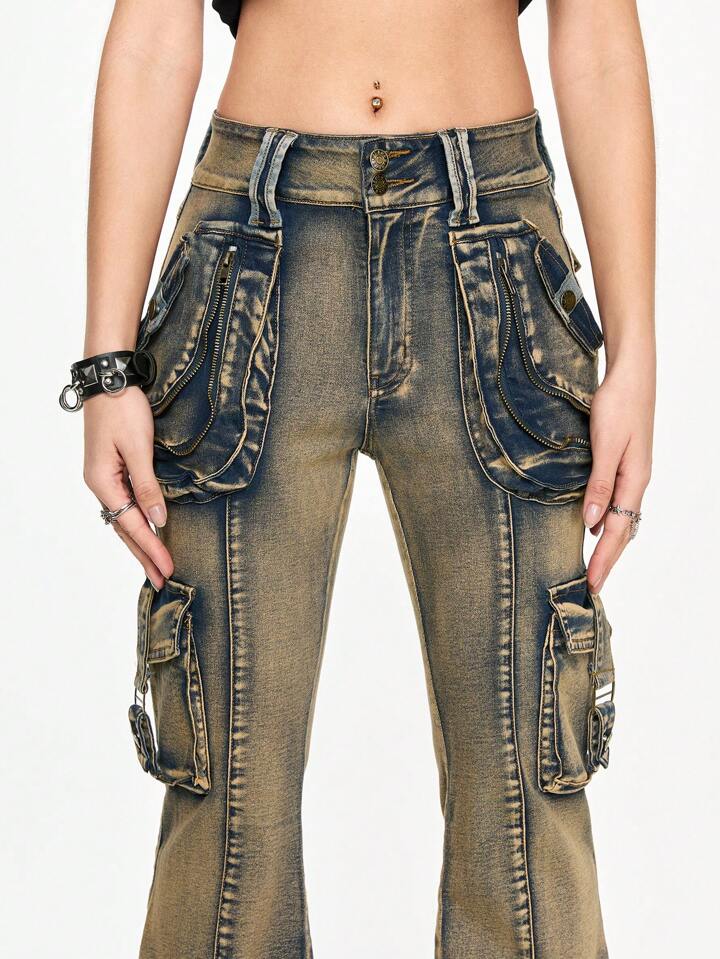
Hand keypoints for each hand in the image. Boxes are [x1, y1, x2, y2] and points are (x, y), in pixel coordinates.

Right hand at [83, 387, 173, 589]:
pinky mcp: (112, 468)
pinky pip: (125, 504)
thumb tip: (158, 519)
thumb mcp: (138, 447)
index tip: (168, 569)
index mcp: (102, 482)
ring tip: (155, 565)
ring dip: (141, 542)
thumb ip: (148, 486)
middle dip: (144, 555)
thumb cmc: (123, 408)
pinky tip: (147, 530)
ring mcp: (104, 477)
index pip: (132, 525)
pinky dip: (137, 522)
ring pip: (124, 519)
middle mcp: (100, 484)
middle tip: (162, 580)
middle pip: (124, 529)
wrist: (109, 378)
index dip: (151, 549)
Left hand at [583, 361, 653, 592]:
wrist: (631, 374)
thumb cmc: (617, 404)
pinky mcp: (624, 463)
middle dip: (608, 559)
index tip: (592, 584)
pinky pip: (617, 502)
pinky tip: (595, 524)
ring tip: (594, 565)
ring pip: (622, 518)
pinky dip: (607, 521)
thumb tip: (591, 522)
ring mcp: (631, 473)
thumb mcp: (605, 444)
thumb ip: (599, 483)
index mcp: (634, 480)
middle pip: (623, 531)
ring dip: (608, 543)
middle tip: (593, 586)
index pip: (618, 531)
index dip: (604, 559)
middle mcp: (635, 482)